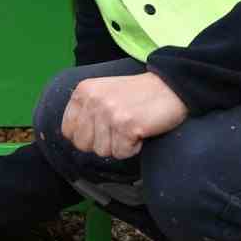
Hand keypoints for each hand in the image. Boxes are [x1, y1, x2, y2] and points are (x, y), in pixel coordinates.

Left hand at [60, 71, 188, 158]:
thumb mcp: (103, 93)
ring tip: (132, 125)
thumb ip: (86, 110)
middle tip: (121, 126)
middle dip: (103, 142)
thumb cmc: (138, 94)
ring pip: (103, 151)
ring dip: (120, 144)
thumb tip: (72, 138)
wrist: (171, 86)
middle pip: (84, 145)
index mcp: (83, 91)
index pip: (68, 130)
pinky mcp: (126, 125)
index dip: (87, 136)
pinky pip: (122, 153)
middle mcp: (93, 100)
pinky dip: (134, 147)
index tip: (104, 128)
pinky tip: (141, 130)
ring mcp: (109, 113)